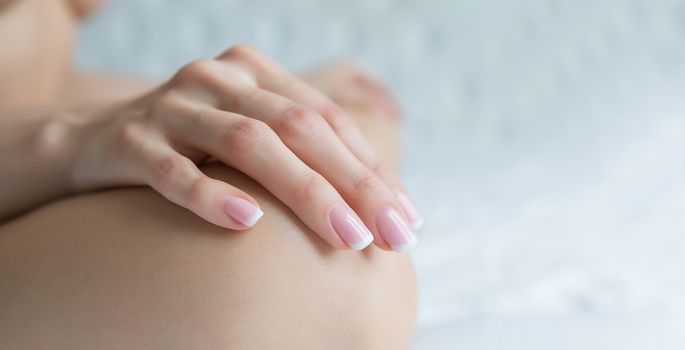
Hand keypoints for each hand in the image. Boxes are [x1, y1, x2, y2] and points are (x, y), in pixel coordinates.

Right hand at [71, 45, 420, 251]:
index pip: (326, 119)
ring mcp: (172, 106)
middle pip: (299, 128)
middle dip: (354, 184)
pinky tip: (247, 224)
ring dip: (304, 193)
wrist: (92, 141)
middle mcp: (217, 81)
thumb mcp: (246, 137)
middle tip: (392, 235)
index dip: (371, 167)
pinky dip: (212, 195)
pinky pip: (173, 170)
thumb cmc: (189, 147)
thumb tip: (374, 200)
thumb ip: (299, 152)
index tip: (407, 217)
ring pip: (248, 144)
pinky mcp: (130, 141)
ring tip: (346, 238)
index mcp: (254, 75)